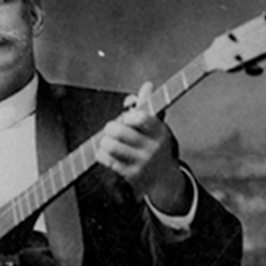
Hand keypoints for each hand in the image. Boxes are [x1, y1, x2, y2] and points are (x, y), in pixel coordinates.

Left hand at [95, 81, 188, 212]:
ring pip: (111, 146)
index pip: (142, 117)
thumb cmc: (155, 146)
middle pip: (120, 131)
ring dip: (104, 141)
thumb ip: (148, 106)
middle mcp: (152, 148)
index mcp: (160, 132)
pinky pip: (107, 160)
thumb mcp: (157, 127)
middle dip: (111, 127)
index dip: (128, 115)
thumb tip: (147, 85)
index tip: (126, 118)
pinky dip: (101, 154)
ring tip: (106, 141)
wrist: (164, 180)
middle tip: (111, 129)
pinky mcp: (130, 175)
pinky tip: (104, 152)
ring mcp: (141, 163)